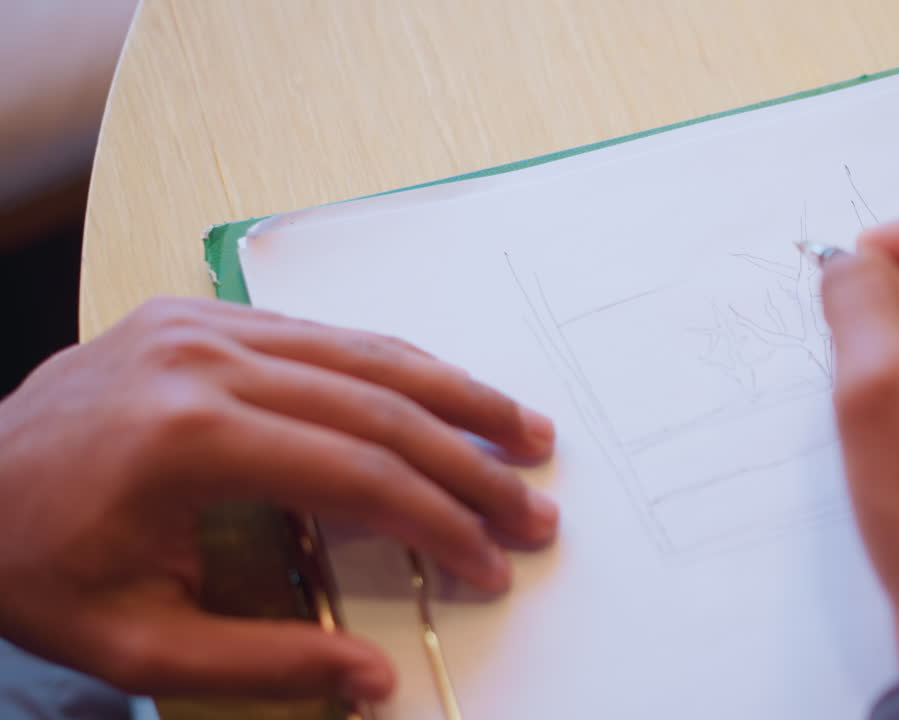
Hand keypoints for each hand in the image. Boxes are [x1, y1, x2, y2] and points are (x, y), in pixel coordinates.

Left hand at [0, 298, 557, 700]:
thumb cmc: (31, 568)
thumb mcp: (136, 641)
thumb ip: (266, 660)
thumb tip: (376, 680)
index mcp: (190, 437)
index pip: (358, 474)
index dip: (440, 523)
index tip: (492, 564)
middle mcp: (206, 359)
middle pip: (379, 405)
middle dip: (471, 461)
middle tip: (536, 504)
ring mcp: (204, 324)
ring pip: (364, 351)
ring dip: (454, 394)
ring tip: (523, 430)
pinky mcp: (200, 314)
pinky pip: (323, 334)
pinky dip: (394, 367)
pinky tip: (441, 394)